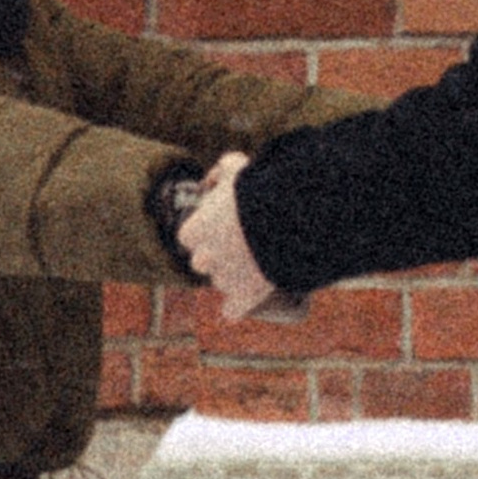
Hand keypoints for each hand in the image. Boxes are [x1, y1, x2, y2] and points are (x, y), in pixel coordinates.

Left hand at [179, 152, 276, 320]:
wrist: (288, 217)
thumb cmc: (258, 189)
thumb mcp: (237, 168)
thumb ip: (222, 170)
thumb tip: (213, 180)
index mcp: (193, 231)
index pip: (189, 236)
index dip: (205, 231)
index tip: (222, 225)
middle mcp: (203, 259)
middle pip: (202, 263)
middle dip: (217, 255)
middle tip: (240, 243)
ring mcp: (224, 280)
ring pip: (221, 283)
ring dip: (232, 276)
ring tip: (255, 262)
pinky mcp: (245, 297)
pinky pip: (233, 310)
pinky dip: (238, 306)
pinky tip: (246, 299)